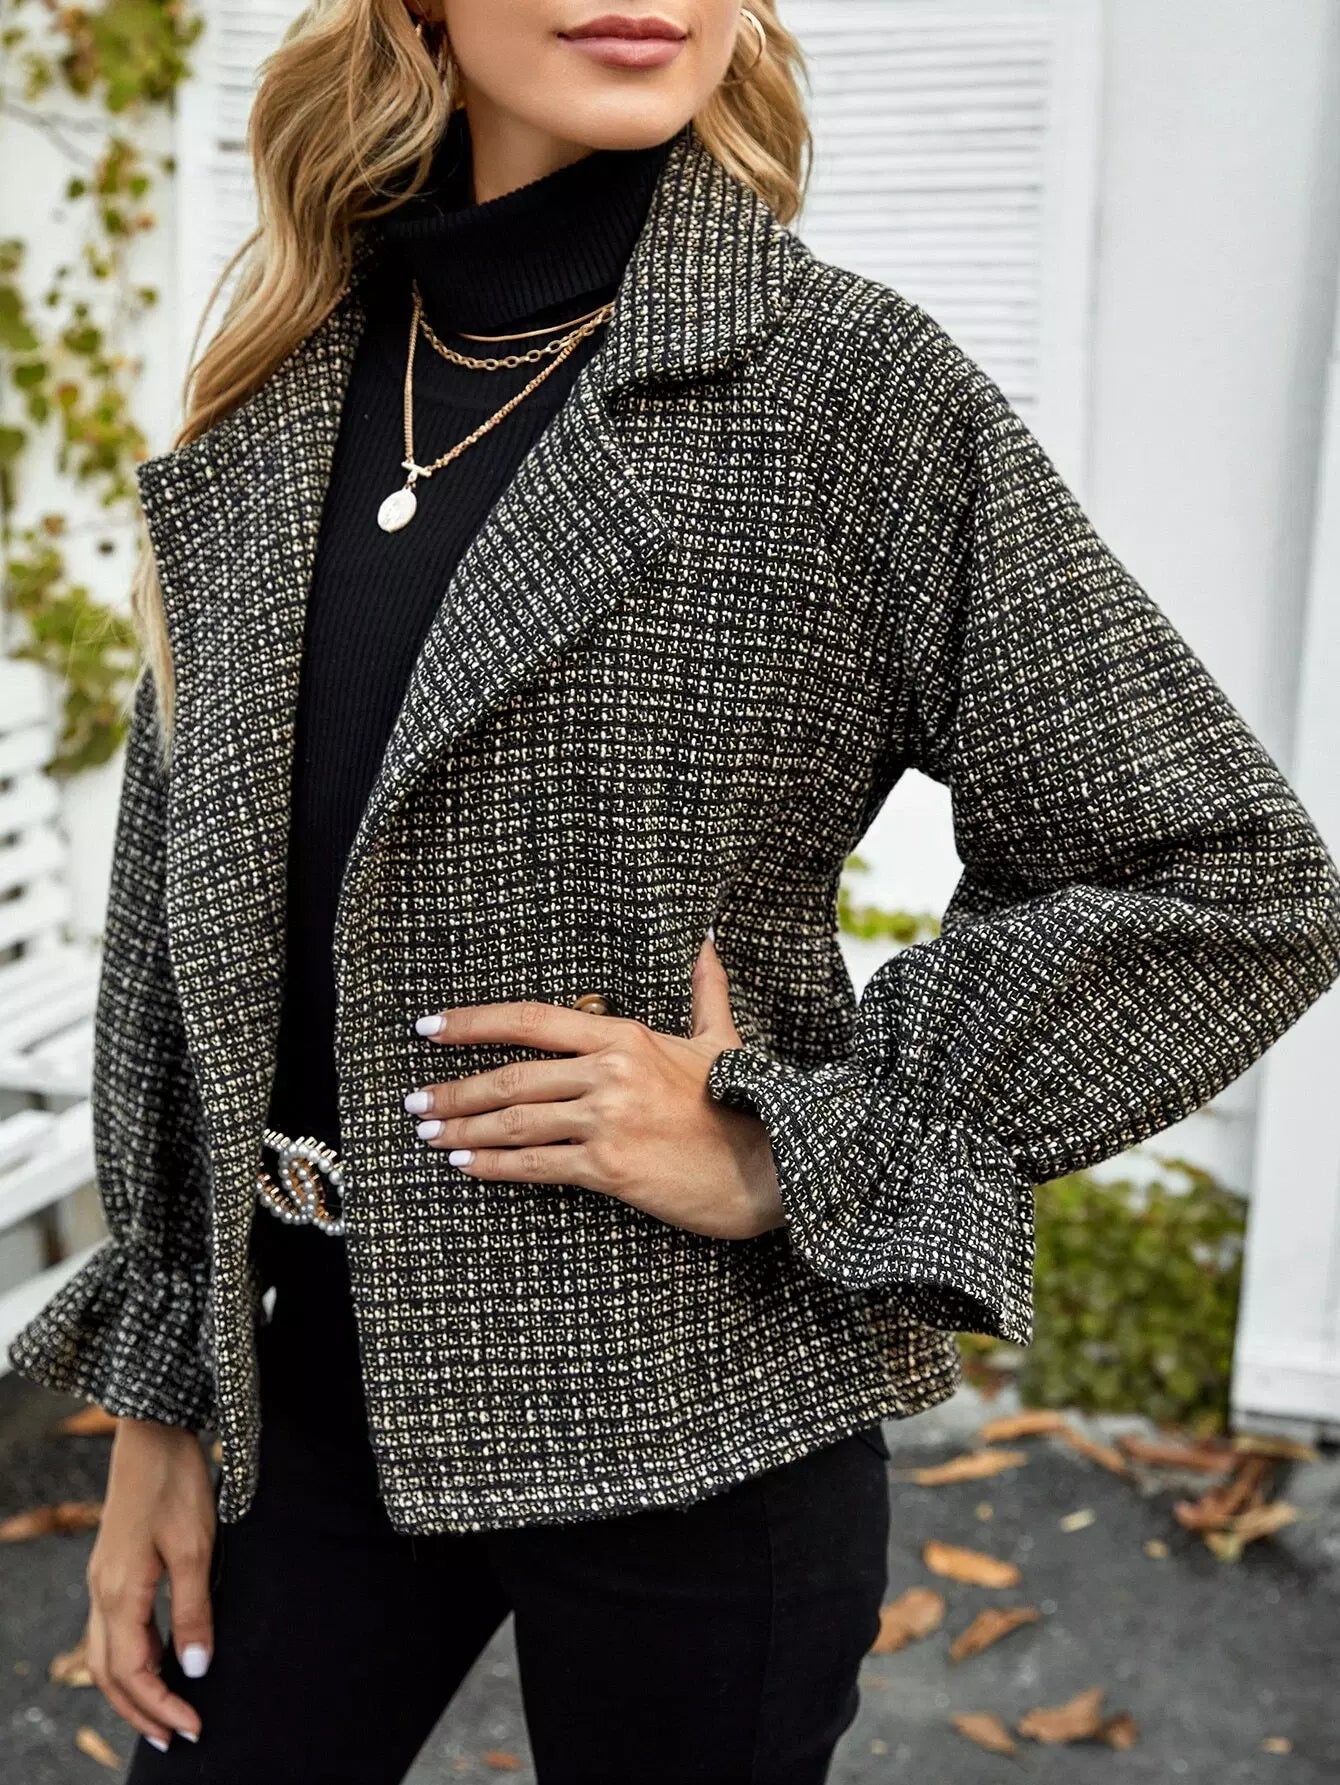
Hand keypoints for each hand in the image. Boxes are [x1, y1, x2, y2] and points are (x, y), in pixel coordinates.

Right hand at [85, 1418, 214, 1753]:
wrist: (152, 1433)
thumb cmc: (176, 1483)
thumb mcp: (195, 1547)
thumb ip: (193, 1611)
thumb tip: (196, 1668)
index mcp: (120, 1593)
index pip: (135, 1672)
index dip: (163, 1706)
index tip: (192, 1729)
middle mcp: (102, 1593)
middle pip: (110, 1675)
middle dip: (140, 1712)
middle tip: (174, 1739)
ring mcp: (102, 1580)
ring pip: (105, 1655)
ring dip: (131, 1690)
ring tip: (162, 1713)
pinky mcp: (112, 1568)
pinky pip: (111, 1630)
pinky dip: (129, 1660)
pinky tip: (153, 1661)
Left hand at [406, 933, 785, 1239]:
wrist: (774, 1167)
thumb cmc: (744, 1103)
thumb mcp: (722, 1040)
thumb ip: (704, 992)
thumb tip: (708, 942)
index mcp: (627, 1036)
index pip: (533, 1020)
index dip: (474, 1022)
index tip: (430, 1027)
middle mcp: (610, 1072)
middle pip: (511, 1076)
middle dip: (455, 1087)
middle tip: (415, 1101)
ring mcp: (608, 1120)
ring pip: (515, 1121)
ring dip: (463, 1127)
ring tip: (429, 1134)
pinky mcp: (610, 1167)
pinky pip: (536, 1166)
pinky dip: (494, 1166)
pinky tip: (466, 1165)